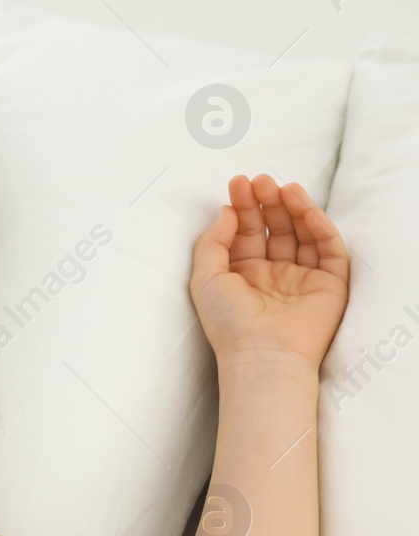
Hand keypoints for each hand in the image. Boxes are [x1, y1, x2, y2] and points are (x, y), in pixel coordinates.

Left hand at [189, 173, 349, 370]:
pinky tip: (304, 209)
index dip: (242, 207)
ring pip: (301, 234)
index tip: (238, 183)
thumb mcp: (205, 277)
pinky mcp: (329, 285)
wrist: (262, 355)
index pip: (245, 232)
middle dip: (267, 203)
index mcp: (242, 274)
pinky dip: (319, 227)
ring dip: (293, 208)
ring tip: (282, 186)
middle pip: (273, 229)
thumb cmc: (228, 322)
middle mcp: (272, 275)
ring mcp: (301, 279)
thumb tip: (225, 210)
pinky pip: (329, 249)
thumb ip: (213, 241)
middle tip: (261, 180)